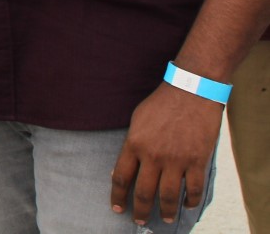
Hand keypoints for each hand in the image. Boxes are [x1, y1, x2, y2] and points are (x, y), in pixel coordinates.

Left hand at [110, 82, 223, 225]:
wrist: (190, 92)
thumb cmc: (160, 104)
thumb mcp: (137, 121)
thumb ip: (130, 145)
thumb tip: (121, 169)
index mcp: (134, 144)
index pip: (121, 178)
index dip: (118, 196)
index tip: (117, 208)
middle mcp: (153, 156)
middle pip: (144, 192)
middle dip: (140, 211)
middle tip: (138, 221)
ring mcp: (176, 160)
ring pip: (168, 196)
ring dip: (165, 211)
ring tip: (163, 219)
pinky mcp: (196, 161)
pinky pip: (193, 189)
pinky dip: (191, 201)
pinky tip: (187, 206)